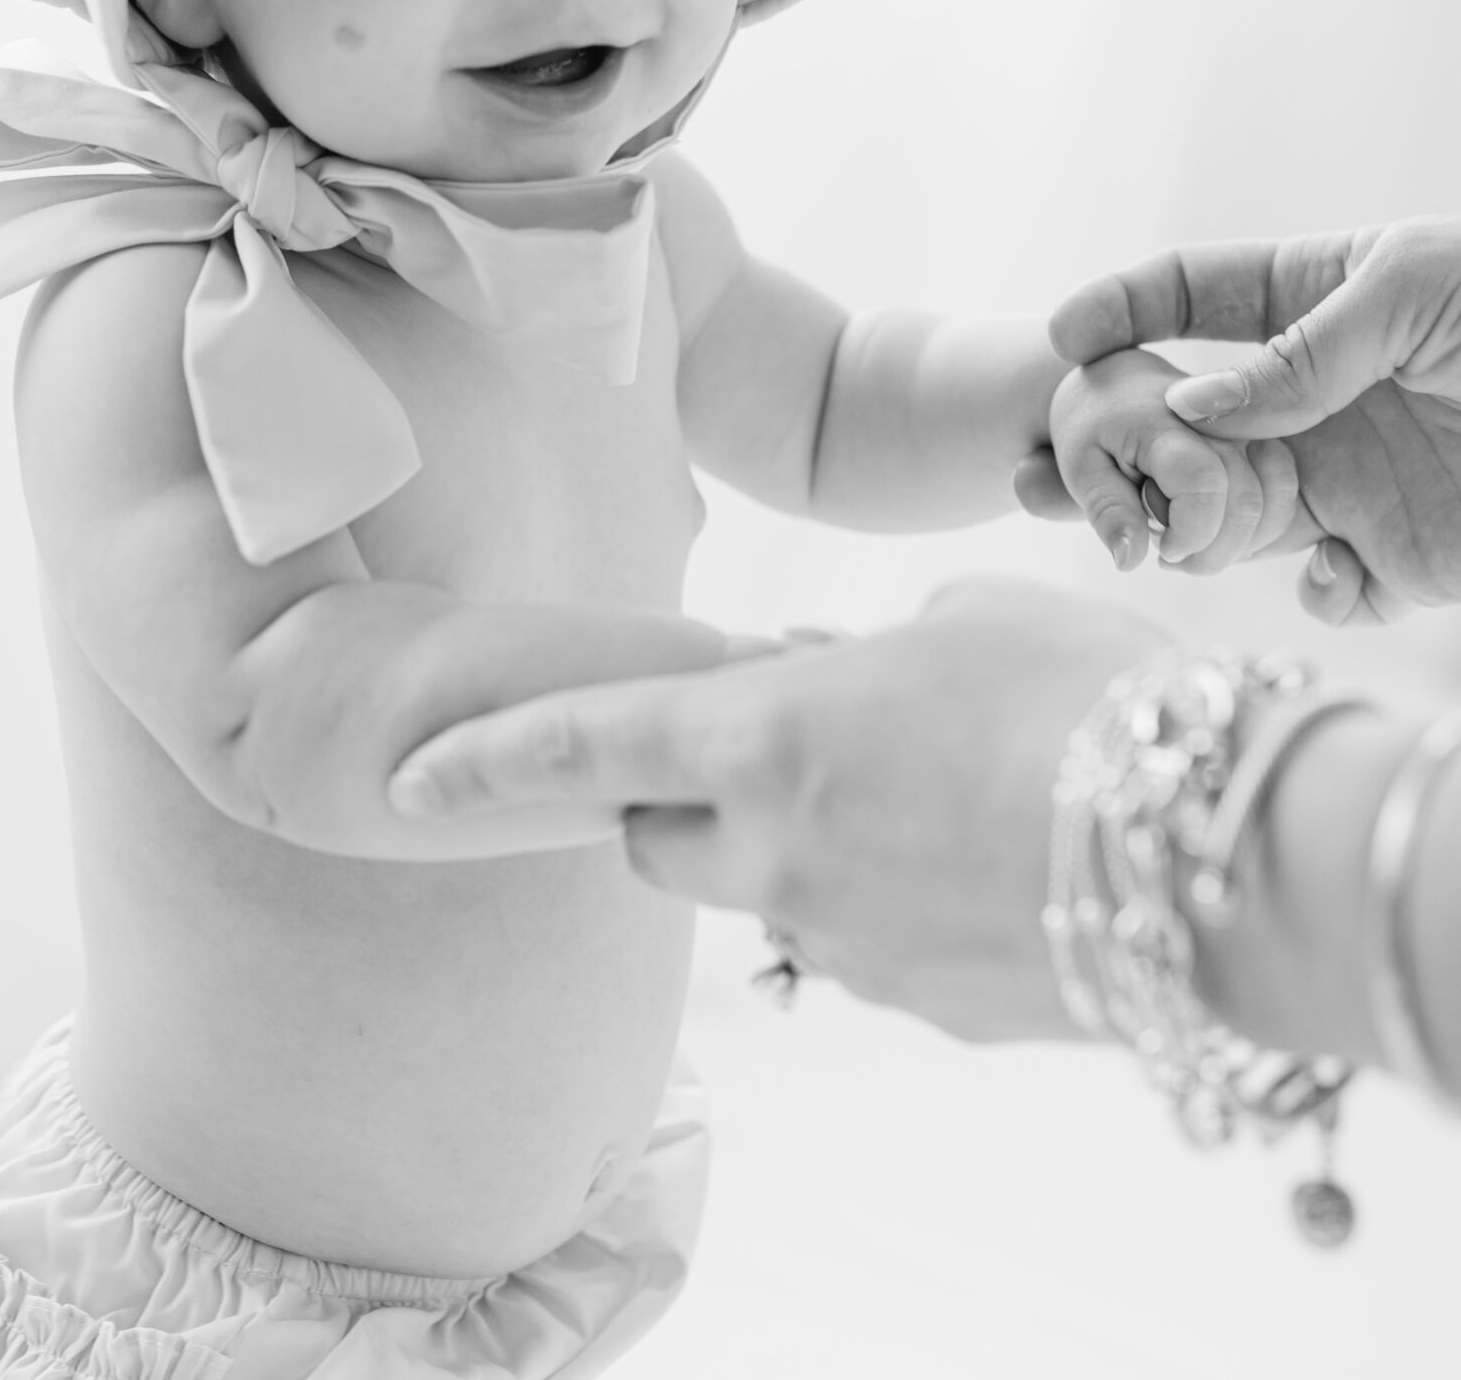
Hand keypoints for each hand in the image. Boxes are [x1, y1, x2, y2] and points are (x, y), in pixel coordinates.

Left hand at [387, 578, 1161, 1039]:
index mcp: (766, 734)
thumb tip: (830, 669)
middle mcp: (778, 853)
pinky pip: (866, 945)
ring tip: (921, 794)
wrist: (1227, 855)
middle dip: (672, 801)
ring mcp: (846, 948)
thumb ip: (869, 647)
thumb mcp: (972, 617)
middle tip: (755, 748)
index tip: (399, 775)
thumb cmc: (1093, 694)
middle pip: (658, 843)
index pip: (582, 745)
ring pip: (770, 897)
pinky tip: (981, 858)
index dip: (482, 760)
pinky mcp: (920, 1008)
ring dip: (799, 848)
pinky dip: (887, 900)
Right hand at [1037, 222, 1460, 622]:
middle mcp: (1322, 397)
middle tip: (1041, 476)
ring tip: (1154, 544)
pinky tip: (1335, 568)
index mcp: (1319, 303)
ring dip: (1188, 539)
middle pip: (1188, 422)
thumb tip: (1190, 408)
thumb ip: (1303, 346)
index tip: (1066, 336)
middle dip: (1112, 446)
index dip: (1123, 305)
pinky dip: (1321, 595)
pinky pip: (1334, 591)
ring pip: (1235, 518)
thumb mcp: (1411, 287)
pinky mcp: (1407, 555)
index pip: (1197, 292)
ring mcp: (1356, 478)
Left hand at [1048, 348, 1299, 573]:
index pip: (1203, 485)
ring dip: (1240, 543)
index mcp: (1163, 422)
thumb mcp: (1080, 469)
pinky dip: (1260, 527)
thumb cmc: (1093, 431)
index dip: (1190, 535)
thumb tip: (1130, 561)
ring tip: (1193, 542)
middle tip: (1172, 556)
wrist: (1117, 387)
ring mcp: (1247, 426)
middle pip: (1246, 502)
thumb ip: (1107, 513)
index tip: (1161, 552)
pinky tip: (1220, 531)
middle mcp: (1218, 418)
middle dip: (1213, 552)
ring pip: (1275, 501)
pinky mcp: (1264, 438)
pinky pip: (1284, 493)